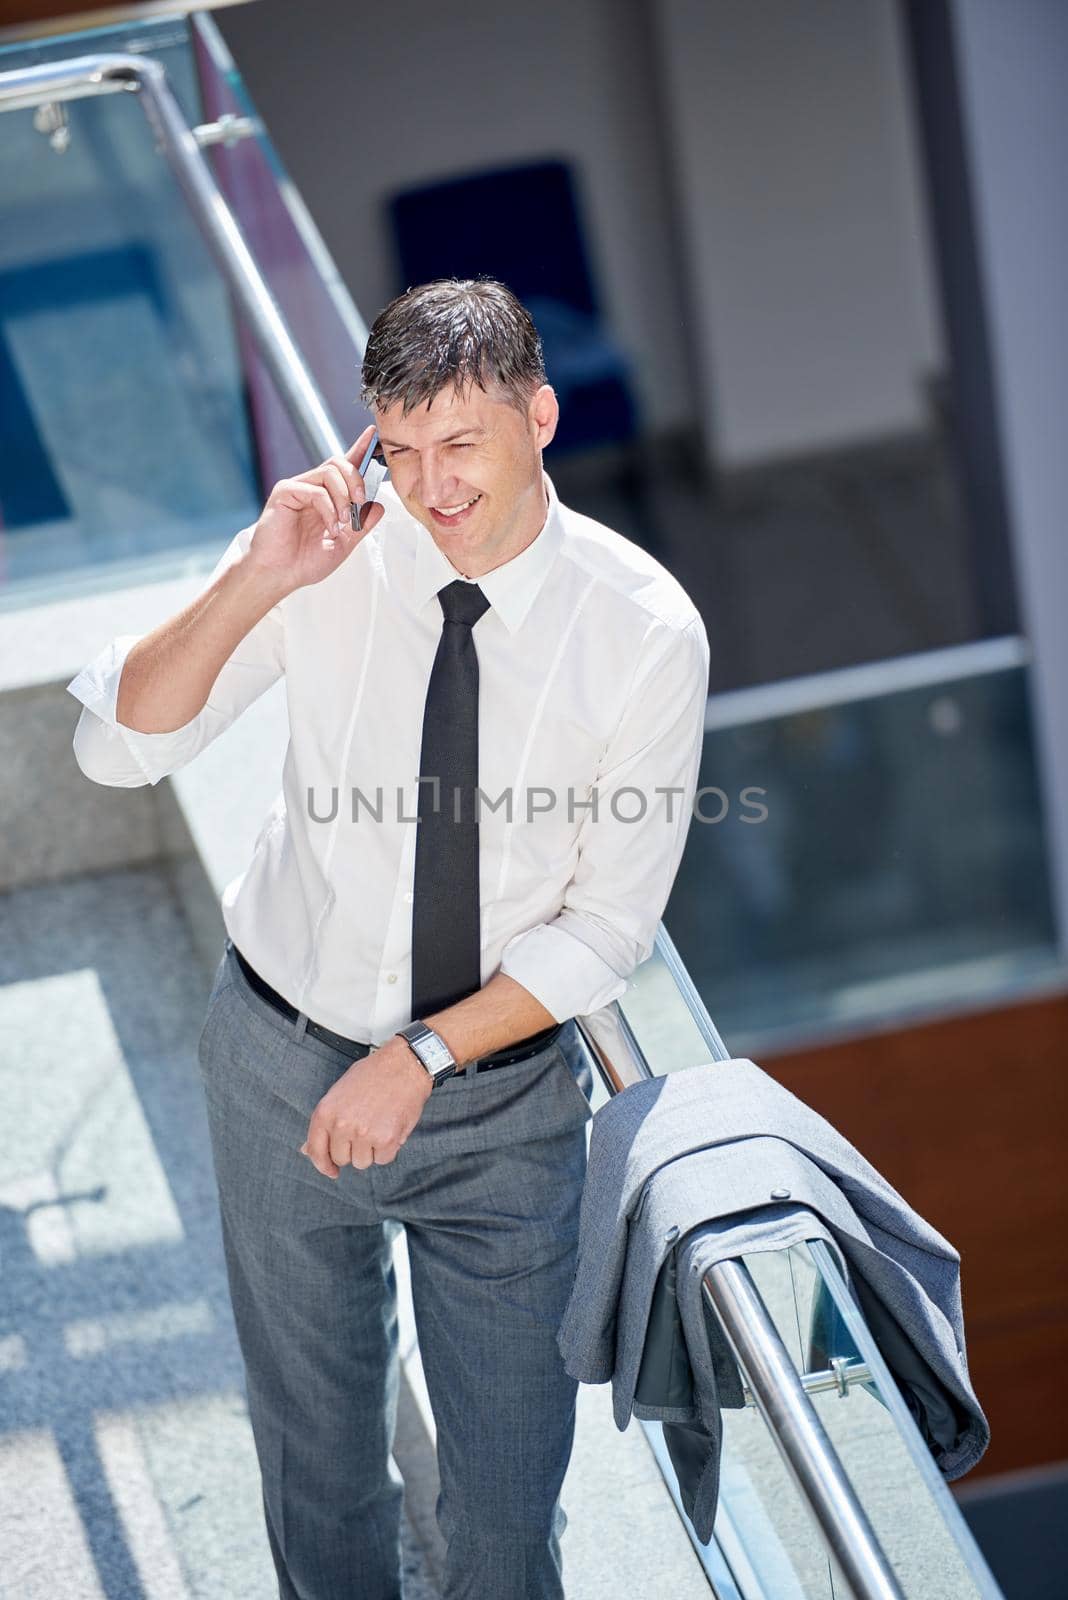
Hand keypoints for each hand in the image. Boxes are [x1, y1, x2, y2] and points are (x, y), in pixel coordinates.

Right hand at [246, 423, 384, 593]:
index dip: (360, 449)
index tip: (374, 435)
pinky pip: (315, 490)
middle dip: (357, 479)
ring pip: (329, 472)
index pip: (345, 467)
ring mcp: (297, 487)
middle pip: (339, 463)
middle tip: (360, 502)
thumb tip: (378, 505)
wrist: (279, 575)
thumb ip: (361, 524)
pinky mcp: (284, 492)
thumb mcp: (343, 543)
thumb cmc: (304, 562)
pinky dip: (328, 508)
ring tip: (343, 521)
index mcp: (326, 497)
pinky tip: (330, 526)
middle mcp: (312, 487)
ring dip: (344, 496)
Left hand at [299, 1036, 433, 1177]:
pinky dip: (388, 1149)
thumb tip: (306, 1149)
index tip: (331, 1171)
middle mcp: (342, 1125)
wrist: (404, 1065)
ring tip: (379, 1125)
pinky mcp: (386, 1140)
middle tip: (365, 1129)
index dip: (323, 1164)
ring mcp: (364, 1134)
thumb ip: (324, 1123)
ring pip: (362, 1162)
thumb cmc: (372, 1075)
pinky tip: (390, 1128)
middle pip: (341, 1158)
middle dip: (352, 1149)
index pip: (316, 1150)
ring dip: (371, 1150)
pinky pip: (383, 1159)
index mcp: (325, 1112)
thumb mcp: (338, 1093)